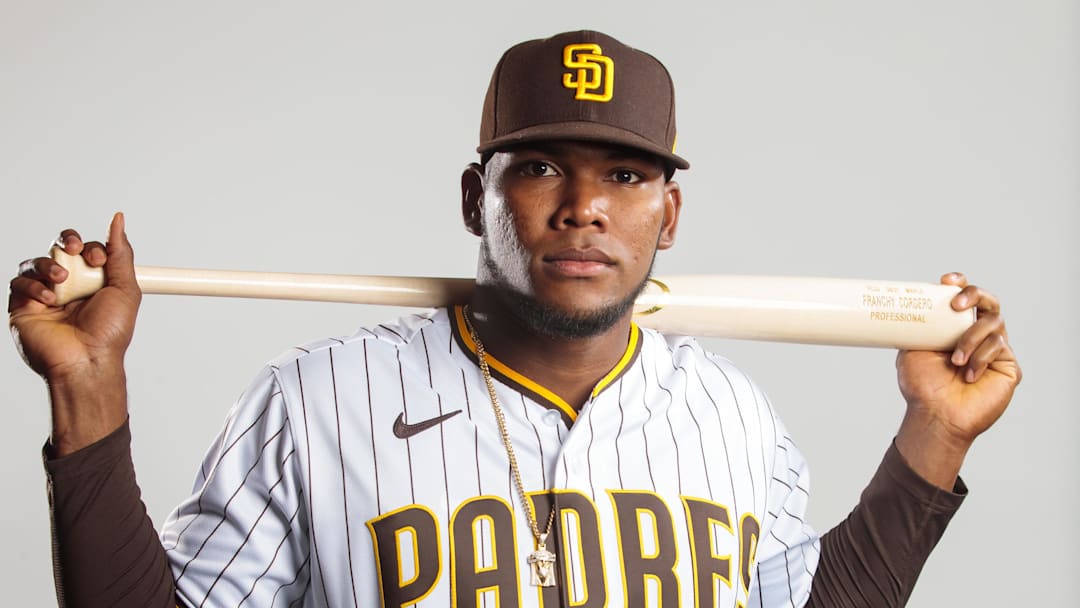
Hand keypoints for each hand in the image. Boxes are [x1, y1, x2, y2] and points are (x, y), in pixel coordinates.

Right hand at [8, 213, 140, 455]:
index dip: (90, 246)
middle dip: (67, 242)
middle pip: (59, 248)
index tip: (99, 258)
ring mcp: (45, 295)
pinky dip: (33, 285)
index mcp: (93, 280)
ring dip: (50, 265)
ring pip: (38, 262)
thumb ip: (120, 253)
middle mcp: (69, 286)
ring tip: (63, 281)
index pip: (86, 249)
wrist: (88, 361)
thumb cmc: (110, 333)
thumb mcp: (125, 288)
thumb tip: (118, 219)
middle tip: (74, 250)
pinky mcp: (24, 307)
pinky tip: (49, 297)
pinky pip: (19, 282)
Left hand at [894, 272, 1020, 487]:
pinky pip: (999, 347)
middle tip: (956, 305)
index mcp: (954, 328)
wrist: (934, 416)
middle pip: (989, 301)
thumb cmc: (921, 385)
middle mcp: (978, 334)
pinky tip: (969, 374)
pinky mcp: (1009, 366)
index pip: (964, 298)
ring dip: (971, 337)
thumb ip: (918, 325)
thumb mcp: (911, 348)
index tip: (947, 281)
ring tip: (954, 359)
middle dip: (974, 295)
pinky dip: (981, 358)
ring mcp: (995, 349)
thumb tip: (902, 302)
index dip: (960, 284)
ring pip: (993, 323)